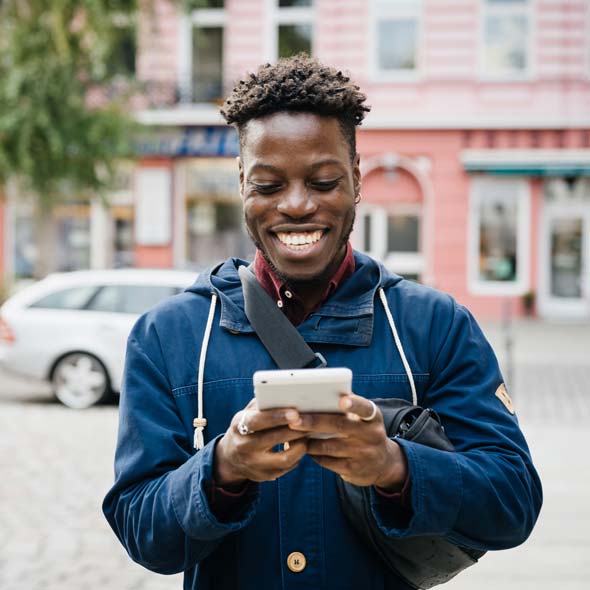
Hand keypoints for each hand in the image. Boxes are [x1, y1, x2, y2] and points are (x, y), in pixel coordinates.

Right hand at [214, 398, 308, 486]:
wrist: (231, 457)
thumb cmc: (247, 427)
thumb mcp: (248, 413)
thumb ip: (263, 404)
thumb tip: (286, 394)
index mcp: (239, 426)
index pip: (257, 421)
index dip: (276, 416)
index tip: (295, 413)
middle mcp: (244, 447)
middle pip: (274, 439)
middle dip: (296, 429)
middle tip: (312, 421)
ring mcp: (254, 464)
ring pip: (284, 458)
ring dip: (301, 445)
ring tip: (309, 434)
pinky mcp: (264, 476)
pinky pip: (287, 467)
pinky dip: (298, 456)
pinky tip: (301, 445)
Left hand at [291, 393, 406, 490]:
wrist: (384, 464)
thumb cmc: (364, 432)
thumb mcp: (365, 419)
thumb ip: (348, 407)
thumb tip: (318, 393)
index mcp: (372, 417)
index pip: (365, 408)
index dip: (354, 404)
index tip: (342, 401)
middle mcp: (370, 435)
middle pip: (338, 426)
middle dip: (313, 422)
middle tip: (294, 420)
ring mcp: (362, 454)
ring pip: (328, 446)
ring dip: (307, 441)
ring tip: (292, 434)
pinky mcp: (353, 470)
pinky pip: (326, 461)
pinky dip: (313, 454)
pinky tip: (304, 448)